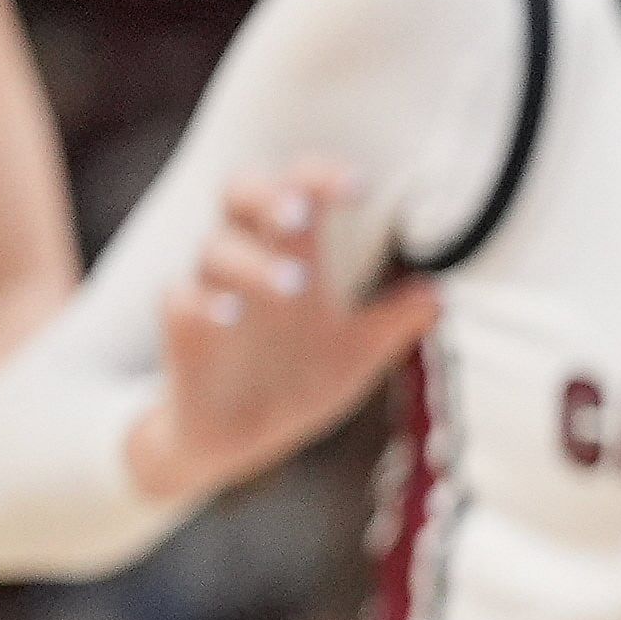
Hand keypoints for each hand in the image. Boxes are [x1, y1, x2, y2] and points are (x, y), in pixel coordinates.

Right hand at [130, 164, 436, 503]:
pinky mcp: (182, 337)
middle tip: (302, 213)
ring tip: (295, 282)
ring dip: (254, 262)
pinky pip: (179, 305)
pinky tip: (228, 316)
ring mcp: (210, 296)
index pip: (298, 190)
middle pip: (240, 197)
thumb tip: (442, 297)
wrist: (237, 441)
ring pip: (215, 251)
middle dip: (270, 197)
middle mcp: (246, 263)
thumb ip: (394, 324)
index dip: (320, 177)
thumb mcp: (355, 354)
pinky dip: (202, 306)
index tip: (359, 188)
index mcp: (291, 254)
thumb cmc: (295, 378)